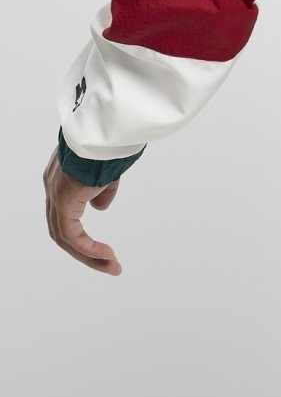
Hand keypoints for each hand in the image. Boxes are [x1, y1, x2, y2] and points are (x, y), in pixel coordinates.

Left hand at [44, 146, 123, 275]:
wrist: (103, 130)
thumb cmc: (108, 142)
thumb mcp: (106, 168)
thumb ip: (101, 190)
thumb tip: (99, 208)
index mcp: (60, 176)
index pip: (64, 213)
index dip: (82, 233)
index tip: (104, 244)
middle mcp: (52, 187)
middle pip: (62, 230)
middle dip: (86, 251)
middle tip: (109, 263)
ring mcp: (55, 195)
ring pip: (65, 237)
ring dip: (89, 255)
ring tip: (111, 265)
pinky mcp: (63, 202)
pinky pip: (72, 235)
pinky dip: (89, 248)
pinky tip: (107, 254)